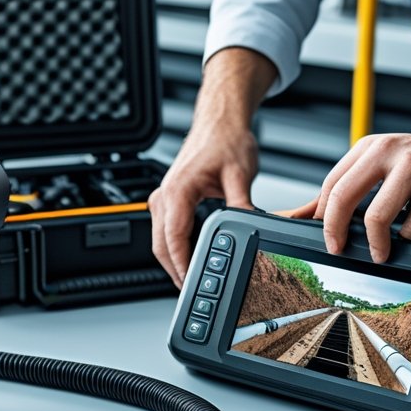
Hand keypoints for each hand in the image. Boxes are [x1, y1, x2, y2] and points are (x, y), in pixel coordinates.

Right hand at [149, 48, 274, 286]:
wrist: (219, 120)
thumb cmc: (225, 139)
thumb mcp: (240, 174)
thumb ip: (242, 206)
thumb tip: (250, 230)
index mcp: (177, 190)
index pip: (173, 238)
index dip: (182, 264)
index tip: (191, 282)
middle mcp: (164, 195)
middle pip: (160, 245)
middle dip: (175, 270)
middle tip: (194, 290)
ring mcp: (163, 197)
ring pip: (160, 240)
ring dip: (174, 260)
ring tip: (194, 278)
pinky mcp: (169, 198)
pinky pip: (165, 230)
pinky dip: (175, 246)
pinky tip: (192, 256)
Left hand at [295, 107, 410, 261]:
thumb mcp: (388, 166)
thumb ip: (352, 187)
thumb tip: (303, 214)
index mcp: (372, 147)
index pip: (332, 184)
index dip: (322, 216)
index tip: (326, 238)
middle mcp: (390, 152)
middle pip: (344, 196)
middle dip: (335, 230)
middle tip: (339, 250)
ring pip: (376, 215)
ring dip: (375, 243)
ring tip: (381, 254)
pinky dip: (410, 240)